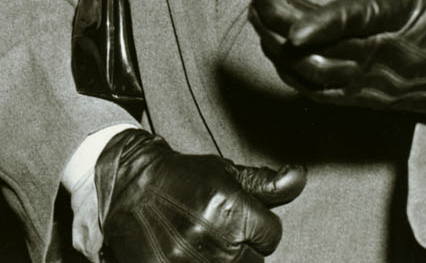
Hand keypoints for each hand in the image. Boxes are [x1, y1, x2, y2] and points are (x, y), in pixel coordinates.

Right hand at [96, 129, 304, 262]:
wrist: (125, 183)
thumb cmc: (180, 177)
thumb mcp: (222, 172)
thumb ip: (264, 182)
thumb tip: (300, 176)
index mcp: (231, 209)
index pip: (271, 235)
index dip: (257, 228)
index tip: (237, 220)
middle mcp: (214, 238)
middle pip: (254, 262)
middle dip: (241, 249)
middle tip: (216, 234)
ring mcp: (189, 260)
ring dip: (223, 261)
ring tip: (202, 246)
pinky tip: (188, 255)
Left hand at [247, 0, 425, 156]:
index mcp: (411, 13)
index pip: (363, 19)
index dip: (327, 24)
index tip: (295, 26)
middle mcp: (388, 52)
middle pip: (323, 45)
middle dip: (280, 20)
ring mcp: (376, 80)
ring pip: (314, 72)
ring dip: (278, 45)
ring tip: (256, 10)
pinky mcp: (369, 98)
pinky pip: (319, 90)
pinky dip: (290, 71)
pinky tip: (271, 43)